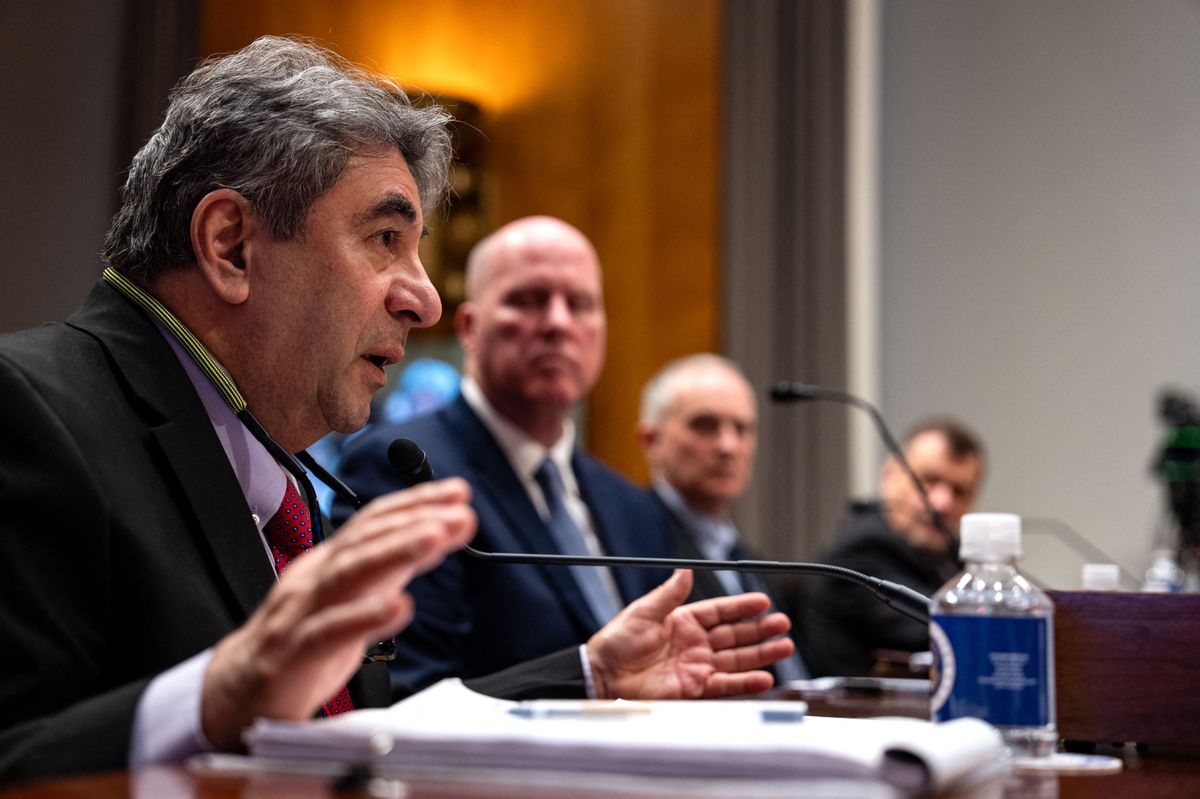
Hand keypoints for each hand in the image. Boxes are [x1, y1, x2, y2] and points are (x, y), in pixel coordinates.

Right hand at [201, 478, 474, 750]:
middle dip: (415, 521)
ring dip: (395, 551)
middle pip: (365, 540)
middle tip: (461, 512)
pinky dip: (365, 616)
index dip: (415, 502)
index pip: (373, 522)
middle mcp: (315, 579)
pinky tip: (400, 607)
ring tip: (436, 537)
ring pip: (349, 574)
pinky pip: (331, 631)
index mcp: (329, 563)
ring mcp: (301, 613)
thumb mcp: (351, 597)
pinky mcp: (293, 654)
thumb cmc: (301, 641)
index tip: (459, 492)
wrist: (238, 691)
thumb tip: (436, 535)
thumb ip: (390, 568)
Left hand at [586, 569, 793, 699]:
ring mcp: (696, 666)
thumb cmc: (617, 642)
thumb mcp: (644, 611)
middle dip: (760, 630)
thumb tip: (685, 569)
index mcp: (683, 620)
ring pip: (737, 659)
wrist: (604, 675)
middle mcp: (694, 643)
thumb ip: (669, 594)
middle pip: (735, 635)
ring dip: (761, 654)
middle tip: (782, 623)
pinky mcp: (694, 688)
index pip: (720, 611)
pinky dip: (745, 682)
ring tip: (784, 647)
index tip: (763, 602)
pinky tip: (764, 677)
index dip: (742, 607)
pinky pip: (725, 684)